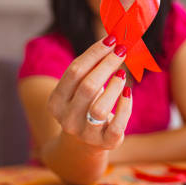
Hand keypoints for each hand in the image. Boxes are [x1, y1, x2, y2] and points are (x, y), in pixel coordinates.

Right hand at [46, 35, 131, 150]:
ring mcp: (86, 133)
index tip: (112, 39)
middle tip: (122, 50)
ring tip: (122, 74)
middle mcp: (68, 119)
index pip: (74, 72)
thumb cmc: (84, 107)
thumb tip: (113, 40)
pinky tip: (129, 92)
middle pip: (87, 86)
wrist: (83, 145)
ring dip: (114, 87)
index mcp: (56, 102)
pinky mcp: (106, 143)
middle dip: (107, 64)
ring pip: (100, 108)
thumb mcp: (79, 90)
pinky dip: (125, 106)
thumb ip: (89, 69)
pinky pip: (117, 125)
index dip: (94, 53)